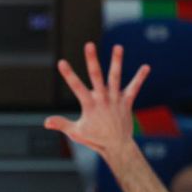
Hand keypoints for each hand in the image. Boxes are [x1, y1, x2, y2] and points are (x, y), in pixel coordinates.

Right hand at [45, 43, 149, 160]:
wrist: (116, 146)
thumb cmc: (94, 139)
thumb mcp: (75, 132)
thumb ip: (61, 124)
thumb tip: (45, 122)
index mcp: (89, 106)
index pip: (76, 87)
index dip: (68, 74)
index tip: (61, 62)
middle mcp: (103, 99)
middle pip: (97, 76)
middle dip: (92, 60)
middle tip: (89, 45)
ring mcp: (116, 99)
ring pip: (116, 77)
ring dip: (117, 61)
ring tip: (118, 46)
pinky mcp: (127, 102)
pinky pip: (134, 88)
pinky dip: (140, 78)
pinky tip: (146, 67)